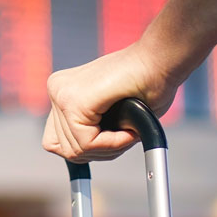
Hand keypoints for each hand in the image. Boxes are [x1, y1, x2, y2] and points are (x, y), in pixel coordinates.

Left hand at [43, 42, 179, 162]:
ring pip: (76, 150)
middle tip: (124, 137)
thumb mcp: (108, 113)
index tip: (114, 138)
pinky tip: (128, 132)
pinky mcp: (73, 101)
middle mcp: (57, 90)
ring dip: (109, 148)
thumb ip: (87, 131)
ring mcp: (61, 94)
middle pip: (64, 148)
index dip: (88, 149)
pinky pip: (87, 144)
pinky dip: (112, 145)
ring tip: (129, 132)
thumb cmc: (146, 83)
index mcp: (62, 90)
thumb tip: (78, 156)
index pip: (56, 141)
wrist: (161, 61)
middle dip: (99, 151)